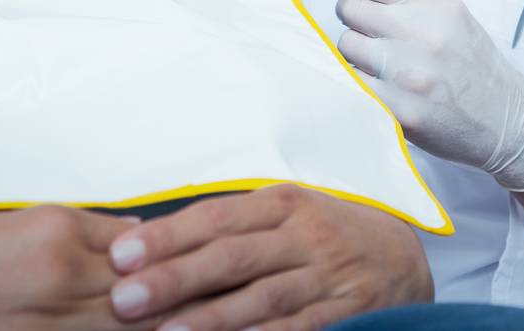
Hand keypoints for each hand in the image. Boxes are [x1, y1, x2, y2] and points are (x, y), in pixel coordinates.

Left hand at [105, 186, 430, 330]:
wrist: (402, 257)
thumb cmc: (326, 234)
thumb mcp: (288, 213)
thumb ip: (234, 225)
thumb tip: (153, 243)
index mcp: (283, 203)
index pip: (217, 216)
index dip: (167, 235)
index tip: (121, 254)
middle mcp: (304, 235)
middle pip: (232, 255)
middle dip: (176, 276)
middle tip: (125, 297)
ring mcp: (327, 275)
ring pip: (262, 296)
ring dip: (211, 317)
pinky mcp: (347, 311)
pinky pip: (302, 326)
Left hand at [326, 0, 523, 192]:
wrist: (503, 116)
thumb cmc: (471, 62)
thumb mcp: (448, 15)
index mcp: (435, 5)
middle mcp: (422, 34)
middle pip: (350, 9)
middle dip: (352, 16)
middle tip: (370, 29)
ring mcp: (408, 74)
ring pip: (345, 46)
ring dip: (355, 51)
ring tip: (380, 61)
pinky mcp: (398, 109)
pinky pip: (351, 83)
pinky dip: (358, 81)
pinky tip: (379, 84)